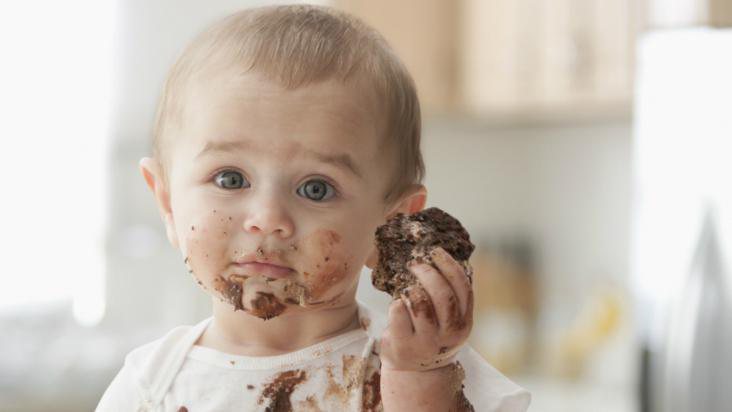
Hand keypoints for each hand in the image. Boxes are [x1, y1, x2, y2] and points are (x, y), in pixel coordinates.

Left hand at [379, 247, 473, 370]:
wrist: (415, 370)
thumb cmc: (431, 334)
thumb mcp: (448, 320)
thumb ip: (450, 295)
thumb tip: (441, 256)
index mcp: (465, 322)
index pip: (462, 288)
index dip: (449, 265)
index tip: (435, 252)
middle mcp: (450, 334)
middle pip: (442, 295)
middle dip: (427, 273)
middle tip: (415, 264)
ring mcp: (427, 342)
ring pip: (421, 303)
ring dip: (412, 289)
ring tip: (407, 287)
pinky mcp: (404, 345)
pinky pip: (399, 312)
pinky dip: (397, 303)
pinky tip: (398, 305)